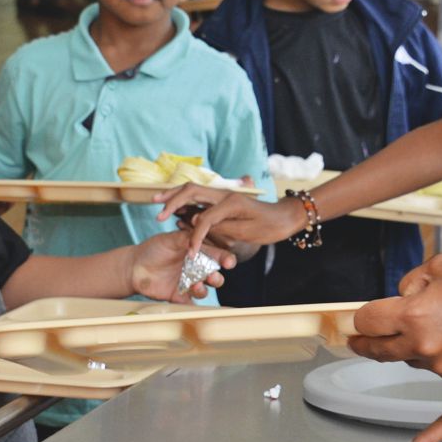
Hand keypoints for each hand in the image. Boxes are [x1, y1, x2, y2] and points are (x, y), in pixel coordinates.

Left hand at [127, 230, 237, 302]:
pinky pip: (191, 302)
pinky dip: (194, 303)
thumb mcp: (170, 239)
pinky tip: (191, 299)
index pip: (215, 255)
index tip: (229, 262)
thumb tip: (200, 240)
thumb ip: (186, 238)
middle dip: (217, 277)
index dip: (224, 259)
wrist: (134, 267)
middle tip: (213, 276)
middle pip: (214, 275)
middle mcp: (196, 269)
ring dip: (204, 289)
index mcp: (197, 253)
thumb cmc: (153, 249)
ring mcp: (188, 283)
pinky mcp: (179, 296)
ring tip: (196, 285)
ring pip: (204, 289)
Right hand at [156, 187, 304, 256]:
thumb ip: (222, 227)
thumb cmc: (269, 226)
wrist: (285, 217)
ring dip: (174, 196)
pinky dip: (183, 199)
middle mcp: (224, 194)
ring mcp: (222, 194)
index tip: (190, 252)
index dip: (195, 235)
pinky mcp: (221, 199)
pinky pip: (198, 196)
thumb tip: (197, 222)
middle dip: (173, 201)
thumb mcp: (248, 232)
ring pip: (192, 190)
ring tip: (157, 202)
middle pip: (191, 190)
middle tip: (159, 213)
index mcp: (231, 202)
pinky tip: (173, 206)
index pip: (204, 217)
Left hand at [349, 254, 441, 380]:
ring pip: (407, 358)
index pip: (367, 321)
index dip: (361, 318)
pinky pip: (433, 366)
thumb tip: (402, 295)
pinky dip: (434, 354)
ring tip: (426, 328)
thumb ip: (413, 280)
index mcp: (412, 315)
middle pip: (377, 350)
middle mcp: (421, 345)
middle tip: (355, 343)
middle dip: (364, 345)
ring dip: (406, 346)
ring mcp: (438, 365)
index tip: (359, 319)